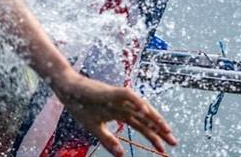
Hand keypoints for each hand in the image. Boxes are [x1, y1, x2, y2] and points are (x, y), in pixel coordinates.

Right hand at [52, 71, 176, 156]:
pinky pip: (126, 95)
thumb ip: (108, 140)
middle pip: (145, 117)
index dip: (153, 136)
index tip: (165, 148)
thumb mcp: (95, 128)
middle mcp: (122, 104)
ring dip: (153, 116)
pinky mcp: (109, 91)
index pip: (141, 124)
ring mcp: (117, 97)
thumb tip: (121, 155)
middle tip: (173, 141)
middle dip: (159, 129)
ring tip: (165, 127)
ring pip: (140, 106)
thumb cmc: (80, 106)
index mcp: (120, 112)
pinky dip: (136, 101)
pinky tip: (145, 109)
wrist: (67, 90)